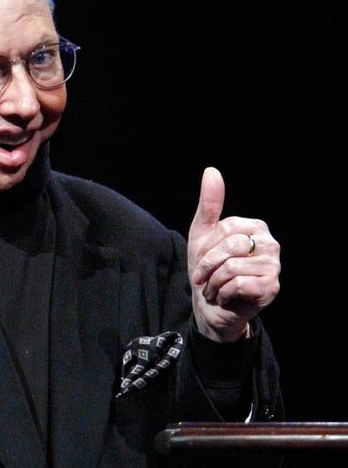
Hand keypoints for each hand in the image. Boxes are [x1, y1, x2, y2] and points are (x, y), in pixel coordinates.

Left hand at [187, 167, 280, 342]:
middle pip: (229, 248)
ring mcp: (274, 266)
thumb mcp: (202, 234)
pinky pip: (237, 285)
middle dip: (207, 266)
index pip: (223, 230)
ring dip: (213, 283)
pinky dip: (223, 293)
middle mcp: (271, 243)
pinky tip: (226, 297)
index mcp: (256, 226)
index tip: (200, 260)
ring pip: (231, 268)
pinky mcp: (272, 288)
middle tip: (204, 279)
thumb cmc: (207, 267)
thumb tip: (212, 170)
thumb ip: (209, 204)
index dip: (205, 248)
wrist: (211, 306)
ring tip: (215, 288)